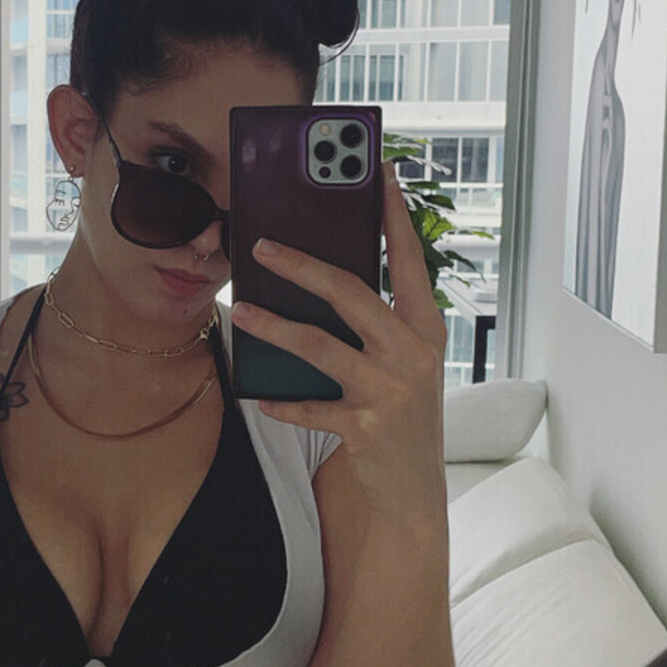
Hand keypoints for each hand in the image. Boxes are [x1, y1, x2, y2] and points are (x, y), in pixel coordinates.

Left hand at [230, 163, 448, 527]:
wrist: (413, 492)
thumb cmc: (400, 414)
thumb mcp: (402, 363)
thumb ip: (374, 324)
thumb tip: (318, 278)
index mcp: (425, 327)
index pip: (407, 260)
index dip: (393, 216)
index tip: (378, 174)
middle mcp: (413, 352)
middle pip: (351, 293)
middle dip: (302, 265)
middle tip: (261, 246)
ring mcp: (390, 390)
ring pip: (320, 345)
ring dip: (274, 326)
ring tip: (241, 310)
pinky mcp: (365, 427)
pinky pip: (309, 406)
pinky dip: (282, 403)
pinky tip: (260, 398)